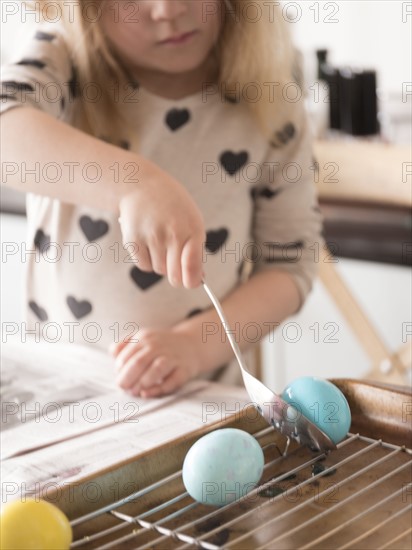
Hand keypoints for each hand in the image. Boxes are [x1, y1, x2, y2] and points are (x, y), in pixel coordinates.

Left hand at [110, 327, 202, 396]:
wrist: (192, 345)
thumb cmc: (160, 346)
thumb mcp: (142, 338)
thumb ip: (124, 344)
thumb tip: (113, 353)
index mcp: (145, 338)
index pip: (127, 355)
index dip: (120, 369)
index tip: (119, 377)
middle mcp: (158, 346)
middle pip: (139, 362)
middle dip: (127, 378)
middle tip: (123, 387)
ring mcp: (172, 358)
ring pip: (157, 369)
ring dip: (143, 382)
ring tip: (135, 391)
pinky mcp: (184, 370)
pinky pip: (172, 380)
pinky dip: (159, 388)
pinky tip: (148, 393)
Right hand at [118, 165, 204, 288]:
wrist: (141, 186)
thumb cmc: (172, 206)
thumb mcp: (191, 220)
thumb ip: (195, 250)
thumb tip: (197, 279)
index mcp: (193, 230)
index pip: (192, 267)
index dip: (191, 281)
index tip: (190, 282)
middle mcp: (173, 234)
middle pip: (174, 276)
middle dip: (176, 276)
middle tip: (174, 266)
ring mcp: (152, 237)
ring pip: (159, 270)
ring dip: (160, 263)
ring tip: (159, 242)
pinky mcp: (133, 240)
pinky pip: (143, 265)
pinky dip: (146, 259)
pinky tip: (147, 241)